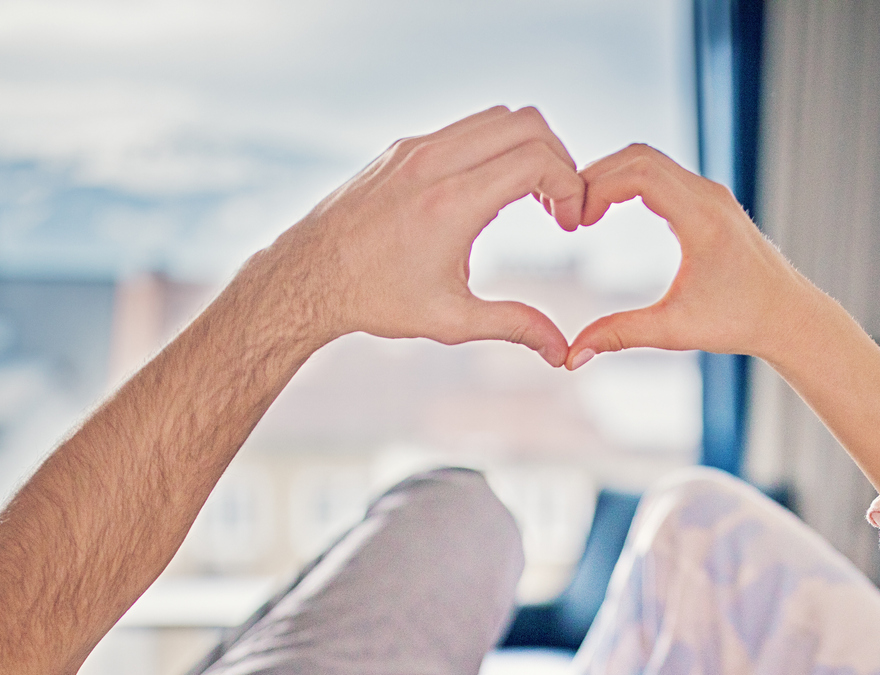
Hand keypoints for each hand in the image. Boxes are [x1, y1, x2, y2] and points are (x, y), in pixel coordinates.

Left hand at [270, 107, 587, 365]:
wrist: (310, 276)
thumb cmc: (377, 300)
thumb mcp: (452, 321)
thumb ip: (514, 326)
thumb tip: (562, 352)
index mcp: (450, 204)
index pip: (535, 160)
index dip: (570, 185)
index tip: (569, 222)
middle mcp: (433, 163)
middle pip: (526, 123)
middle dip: (558, 159)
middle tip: (559, 204)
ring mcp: (415, 148)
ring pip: (497, 116)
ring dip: (527, 148)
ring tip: (532, 197)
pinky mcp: (403, 147)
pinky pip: (466, 128)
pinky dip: (494, 148)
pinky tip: (491, 193)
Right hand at [563, 143, 813, 367]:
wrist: (789, 316)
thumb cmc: (740, 323)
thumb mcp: (675, 331)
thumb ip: (620, 335)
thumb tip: (571, 357)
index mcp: (702, 218)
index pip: (640, 174)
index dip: (599, 187)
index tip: (576, 219)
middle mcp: (708, 195)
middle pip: (639, 156)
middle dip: (597, 175)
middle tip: (568, 211)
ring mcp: (712, 194)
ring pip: (651, 161)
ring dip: (613, 176)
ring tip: (584, 210)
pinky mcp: (711, 200)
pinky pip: (663, 174)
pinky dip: (631, 181)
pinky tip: (609, 209)